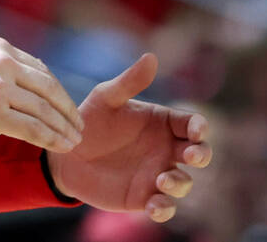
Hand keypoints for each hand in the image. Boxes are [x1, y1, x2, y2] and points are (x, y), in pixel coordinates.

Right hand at [0, 37, 83, 151]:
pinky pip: (33, 128)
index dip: (57, 91)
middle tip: (78, 126)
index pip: (40, 70)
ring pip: (45, 111)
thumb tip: (25, 80)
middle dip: (68, 110)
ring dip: (64, 128)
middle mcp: (3, 63)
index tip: (65, 106)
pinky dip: (51, 139)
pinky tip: (59, 147)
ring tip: (73, 141)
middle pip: (49, 88)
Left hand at [47, 53, 211, 222]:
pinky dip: (164, 209)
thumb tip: (152, 57)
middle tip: (191, 155)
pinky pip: (163, 207)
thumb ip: (129, 82)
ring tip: (162, 180)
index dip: (199, 127)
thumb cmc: (89, 120)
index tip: (195, 130)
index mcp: (161, 123)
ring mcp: (157, 174)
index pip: (191, 124)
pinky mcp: (143, 197)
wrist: (65, 153)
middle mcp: (165, 149)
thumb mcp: (105, 98)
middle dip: (201, 154)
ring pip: (183, 183)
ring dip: (179, 183)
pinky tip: (154, 205)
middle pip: (198, 153)